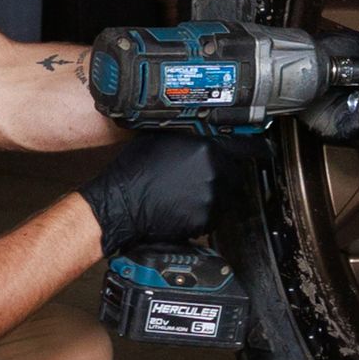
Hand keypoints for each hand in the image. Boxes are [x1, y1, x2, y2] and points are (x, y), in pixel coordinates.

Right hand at [78, 134, 228, 256]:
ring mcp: (210, 199)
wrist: (121, 204)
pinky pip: (212, 218)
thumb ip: (188, 140)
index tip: (233, 158)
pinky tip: (185, 210)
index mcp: (205, 149)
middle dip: (220, 178)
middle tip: (201, 181)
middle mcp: (212, 173)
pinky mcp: (203, 221)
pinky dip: (203, 216)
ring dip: (213, 197)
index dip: (232, 155)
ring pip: (224, 198)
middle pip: (232, 176)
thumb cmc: (134, 172)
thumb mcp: (160, 141)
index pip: (237, 150)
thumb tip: (199, 138)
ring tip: (190, 196)